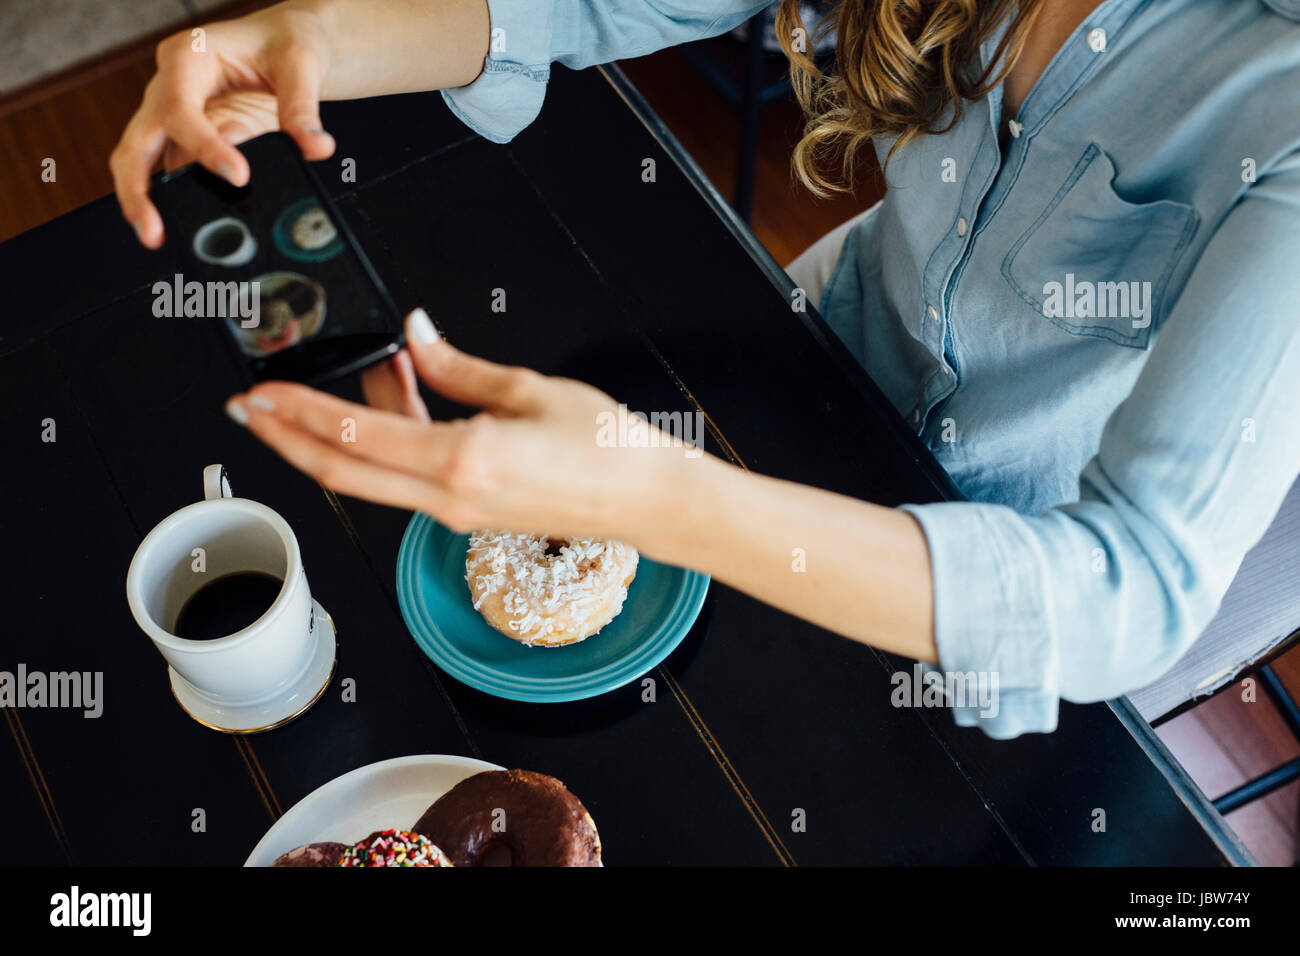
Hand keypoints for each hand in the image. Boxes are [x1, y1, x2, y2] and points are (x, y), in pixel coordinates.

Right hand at [111, 3, 336, 247]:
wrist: (287, 42)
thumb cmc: (286, 43)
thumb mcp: (300, 65)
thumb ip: (303, 107)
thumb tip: (316, 147)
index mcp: (187, 58)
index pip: (181, 108)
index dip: (204, 145)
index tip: (238, 175)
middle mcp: (170, 87)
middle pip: (138, 140)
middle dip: (138, 185)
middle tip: (152, 228)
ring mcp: (174, 116)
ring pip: (144, 160)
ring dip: (146, 199)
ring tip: (156, 237)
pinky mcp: (190, 140)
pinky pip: (175, 171)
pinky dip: (176, 198)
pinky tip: (184, 226)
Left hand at [224, 309, 698, 542]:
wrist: (647, 500)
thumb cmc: (606, 448)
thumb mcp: (528, 389)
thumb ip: (456, 367)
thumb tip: (415, 337)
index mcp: (461, 460)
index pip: (356, 438)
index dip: (298, 413)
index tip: (260, 394)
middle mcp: (448, 497)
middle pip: (342, 473)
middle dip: (286, 440)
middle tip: (248, 411)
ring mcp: (456, 513)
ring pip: (372, 477)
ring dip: (344, 434)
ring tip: (344, 380)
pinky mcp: (469, 515)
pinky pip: (407, 481)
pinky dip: (388, 445)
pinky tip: (395, 402)